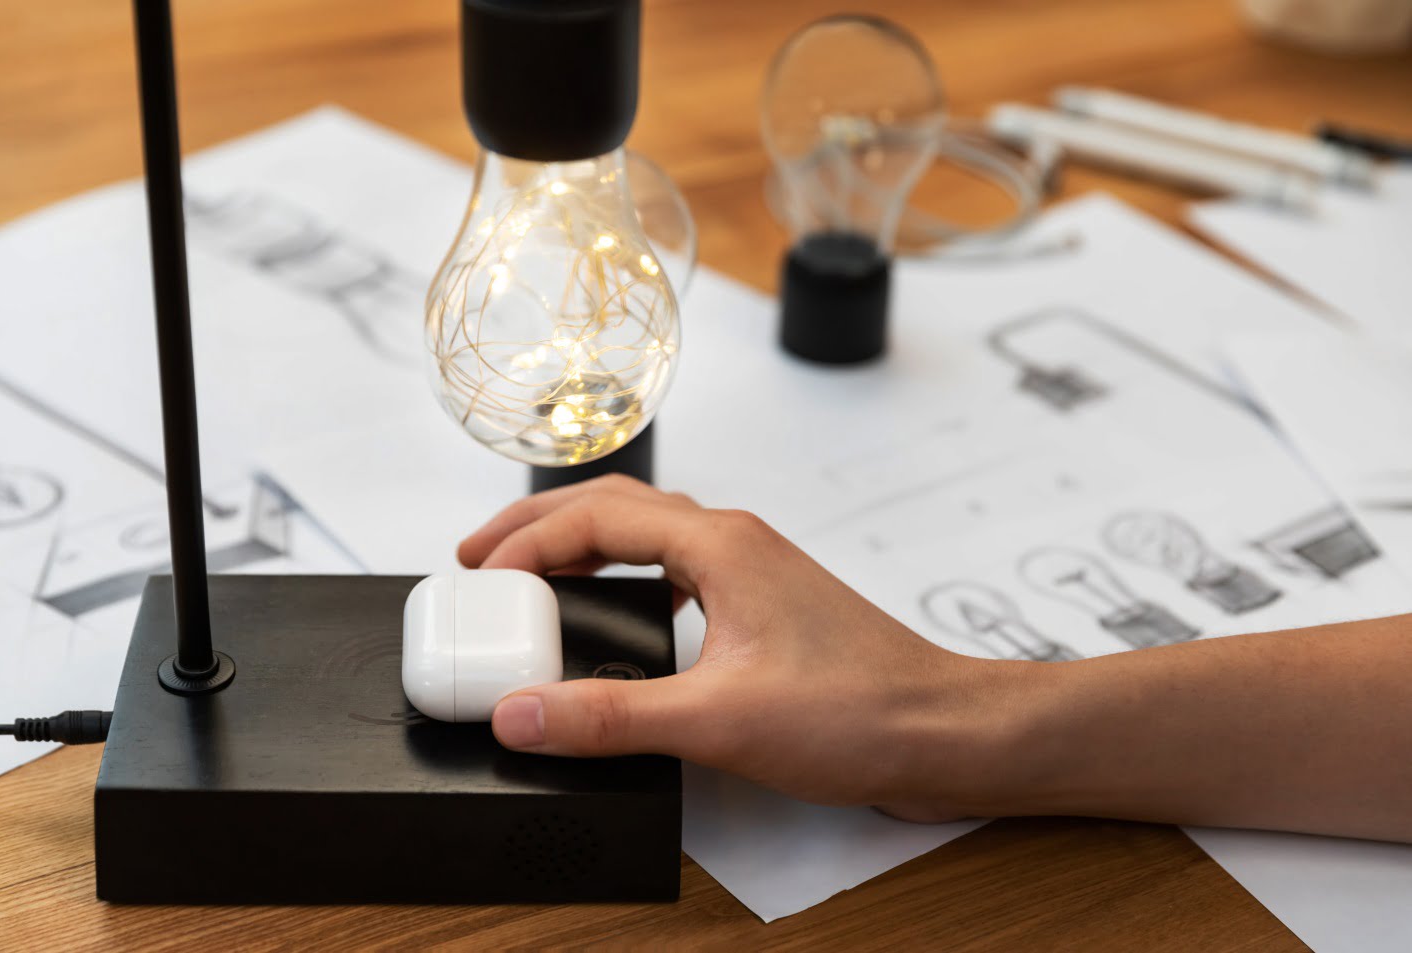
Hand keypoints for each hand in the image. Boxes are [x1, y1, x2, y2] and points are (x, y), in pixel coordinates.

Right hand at [458, 475, 1032, 820]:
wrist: (944, 733)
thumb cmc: (862, 711)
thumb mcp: (717, 720)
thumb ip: (611, 718)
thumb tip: (522, 713)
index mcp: (720, 545)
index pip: (596, 517)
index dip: (525, 540)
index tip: (478, 574)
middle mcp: (735, 544)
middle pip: (616, 507)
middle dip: (542, 527)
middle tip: (484, 560)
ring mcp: (753, 573)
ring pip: (647, 536)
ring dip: (584, 551)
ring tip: (535, 585)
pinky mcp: (764, 610)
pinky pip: (676, 573)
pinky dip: (626, 583)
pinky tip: (618, 625)